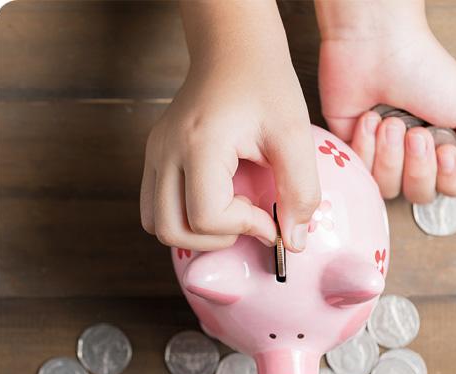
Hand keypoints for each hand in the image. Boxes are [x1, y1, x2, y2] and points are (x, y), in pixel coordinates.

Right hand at [141, 0, 319, 251]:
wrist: (232, 49)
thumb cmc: (265, 85)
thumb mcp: (295, 135)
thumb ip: (301, 192)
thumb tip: (292, 243)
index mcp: (199, 145)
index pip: (206, 217)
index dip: (244, 227)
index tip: (270, 216)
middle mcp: (166, 153)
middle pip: (173, 232)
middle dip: (216, 239)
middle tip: (246, 218)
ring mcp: (154, 155)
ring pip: (158, 225)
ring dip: (196, 234)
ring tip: (228, 213)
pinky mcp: (155, 157)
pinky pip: (155, 208)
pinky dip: (183, 219)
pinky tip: (214, 202)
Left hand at [315, 0, 455, 201]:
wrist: (376, 47)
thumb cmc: (423, 70)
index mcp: (441, 147)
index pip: (448, 189)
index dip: (447, 176)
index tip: (444, 149)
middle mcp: (411, 157)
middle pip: (418, 194)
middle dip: (418, 166)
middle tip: (415, 133)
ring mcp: (380, 156)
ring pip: (387, 188)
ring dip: (390, 155)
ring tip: (390, 122)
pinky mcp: (351, 152)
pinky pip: (359, 174)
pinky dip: (366, 145)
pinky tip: (368, 118)